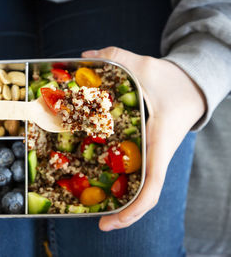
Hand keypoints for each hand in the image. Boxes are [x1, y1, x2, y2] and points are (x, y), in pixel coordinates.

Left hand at [82, 47, 205, 230]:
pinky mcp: (147, 151)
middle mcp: (156, 156)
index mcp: (160, 144)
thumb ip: (117, 57)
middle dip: (123, 215)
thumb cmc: (174, 81)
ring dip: (121, 202)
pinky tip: (100, 179)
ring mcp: (152, 156)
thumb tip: (85, 55)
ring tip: (92, 210)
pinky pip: (136, 173)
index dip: (133, 210)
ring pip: (139, 188)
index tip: (110, 222)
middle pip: (143, 196)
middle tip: (96, 223)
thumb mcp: (146, 66)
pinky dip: (121, 182)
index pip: (152, 186)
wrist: (193, 86)